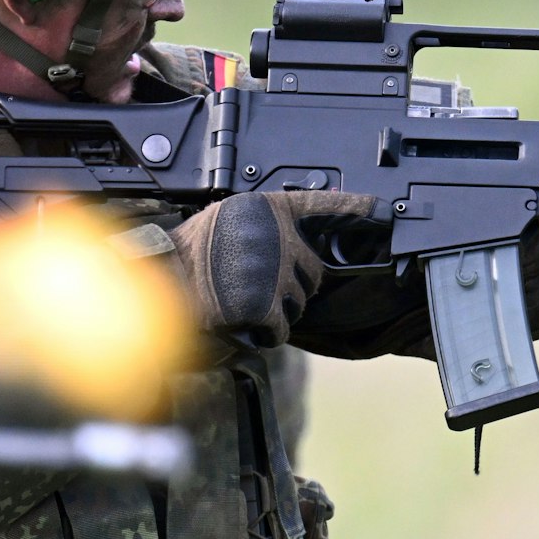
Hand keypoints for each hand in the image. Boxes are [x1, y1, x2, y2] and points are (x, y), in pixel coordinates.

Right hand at [169, 191, 385, 345]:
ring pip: (299, 301)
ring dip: (275, 309)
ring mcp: (272, 269)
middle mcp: (275, 235)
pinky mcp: (265, 302)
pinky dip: (264, 332)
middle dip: (291, 284)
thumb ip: (262, 227)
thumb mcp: (224, 222)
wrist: (155, 285)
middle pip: (312, 270)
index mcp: (265, 208)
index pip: (319, 205)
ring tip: (237, 300)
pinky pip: (281, 327)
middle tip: (253, 285)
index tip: (383, 210)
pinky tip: (238, 321)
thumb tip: (294, 240)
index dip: (354, 209)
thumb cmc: (183, 257)